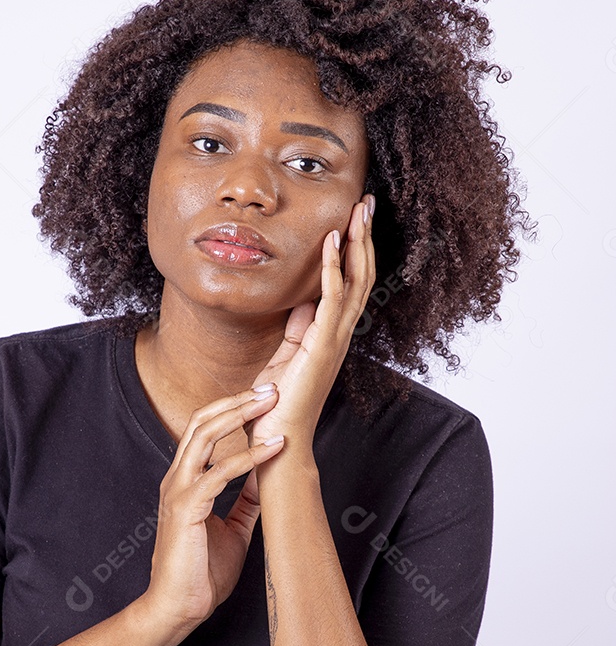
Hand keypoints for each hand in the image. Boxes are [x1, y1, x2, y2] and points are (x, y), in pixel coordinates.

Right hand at [144, 385, 283, 637]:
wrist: (178, 608)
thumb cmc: (201, 572)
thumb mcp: (233, 528)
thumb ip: (244, 500)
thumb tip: (266, 477)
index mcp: (185, 480)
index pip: (203, 428)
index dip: (231, 408)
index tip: (263, 397)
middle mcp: (177, 478)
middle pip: (201, 421)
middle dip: (237, 400)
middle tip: (270, 387)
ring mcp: (178, 490)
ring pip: (204, 435)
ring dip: (240, 415)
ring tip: (270, 403)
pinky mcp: (186, 508)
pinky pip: (219, 473)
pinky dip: (248, 457)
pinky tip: (273, 448)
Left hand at [248, 195, 375, 450]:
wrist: (278, 443)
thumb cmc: (278, 405)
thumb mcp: (286, 354)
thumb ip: (298, 327)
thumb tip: (302, 301)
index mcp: (332, 334)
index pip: (352, 283)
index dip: (356, 250)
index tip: (355, 218)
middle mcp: (340, 334)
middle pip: (363, 275)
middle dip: (365, 237)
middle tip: (367, 202)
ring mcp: (335, 340)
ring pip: (356, 281)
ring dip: (357, 243)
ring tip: (358, 209)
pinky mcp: (322, 346)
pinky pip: (332, 299)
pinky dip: (333, 268)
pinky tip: (331, 241)